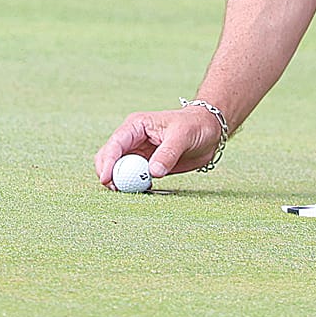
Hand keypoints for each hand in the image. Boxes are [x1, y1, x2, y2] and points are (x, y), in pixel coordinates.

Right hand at [94, 105, 223, 186]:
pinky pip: (133, 178)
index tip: (106, 179)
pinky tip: (141, 190)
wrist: (209, 131)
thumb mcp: (183, 136)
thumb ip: (168, 153)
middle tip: (115, 190)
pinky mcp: (146, 166)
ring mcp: (138, 153)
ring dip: (119, 181)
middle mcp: (132, 139)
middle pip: (109, 157)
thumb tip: (153, 172)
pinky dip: (132, 186)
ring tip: (129, 191)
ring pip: (118, 170)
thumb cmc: (195, 126)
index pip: (116, 144)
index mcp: (136, 126)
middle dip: (108, 173)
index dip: (108, 162)